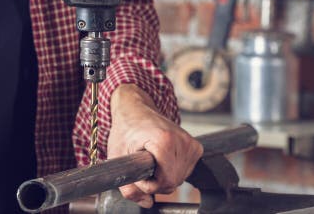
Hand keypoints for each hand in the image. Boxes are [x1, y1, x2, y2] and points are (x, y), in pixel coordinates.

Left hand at [107, 84, 202, 207]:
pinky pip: (186, 171)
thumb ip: (129, 186)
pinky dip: (173, 170)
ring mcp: (191, 143)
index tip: (139, 171)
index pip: (166, 181)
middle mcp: (182, 140)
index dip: (149, 183)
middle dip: (157, 182)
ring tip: (152, 160)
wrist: (136, 111)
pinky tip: (163, 159)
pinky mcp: (195, 147)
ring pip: (180, 178)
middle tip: (144, 166)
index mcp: (165, 140)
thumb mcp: (118, 158)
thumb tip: (147, 203)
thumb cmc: (126, 130)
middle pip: (174, 181)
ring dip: (164, 176)